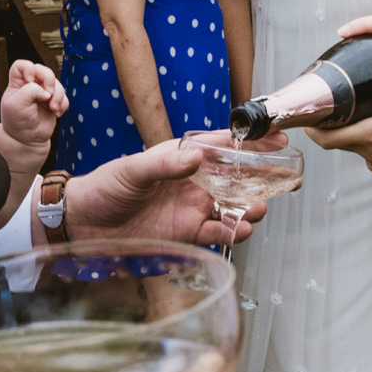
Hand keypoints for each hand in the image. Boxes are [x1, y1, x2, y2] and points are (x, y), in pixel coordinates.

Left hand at [1, 61, 68, 146]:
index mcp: (18, 83)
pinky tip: (56, 113)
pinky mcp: (54, 102)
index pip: (22, 65)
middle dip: (49, 81)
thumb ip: (30, 90)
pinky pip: (64, 97)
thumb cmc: (17, 122)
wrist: (27, 139)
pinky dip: (62, 104)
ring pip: (57, 84)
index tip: (30, 81)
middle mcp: (31, 85)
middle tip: (47, 95)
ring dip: (57, 96)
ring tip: (52, 108)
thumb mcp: (16, 104)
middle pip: (44, 70)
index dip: (28, 69)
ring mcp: (44, 93)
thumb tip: (46, 91)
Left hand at [66, 136, 285, 248]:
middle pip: (237, 178)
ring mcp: (191, 209)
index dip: (252, 143)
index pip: (224, 146)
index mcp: (181, 158)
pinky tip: (241, 229)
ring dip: (250, 208)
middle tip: (287, 178)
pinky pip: (216, 233)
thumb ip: (164, 163)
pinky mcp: (185, 234)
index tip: (278, 138)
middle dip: (264, 178)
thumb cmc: (103, 188)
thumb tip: (195, 157)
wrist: (83, 224)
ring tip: (259, 208)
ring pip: (232, 207)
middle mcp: (192, 183)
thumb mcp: (132, 169)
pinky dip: (231, 232)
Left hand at [306, 57, 371, 209]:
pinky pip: (367, 149)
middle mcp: (366, 150)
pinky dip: (365, 136)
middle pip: (334, 138)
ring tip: (353, 106)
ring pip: (351, 142)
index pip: (325, 136)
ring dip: (347, 127)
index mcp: (369, 135)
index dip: (310, 126)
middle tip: (326, 102)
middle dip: (326, 122)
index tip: (305, 112)